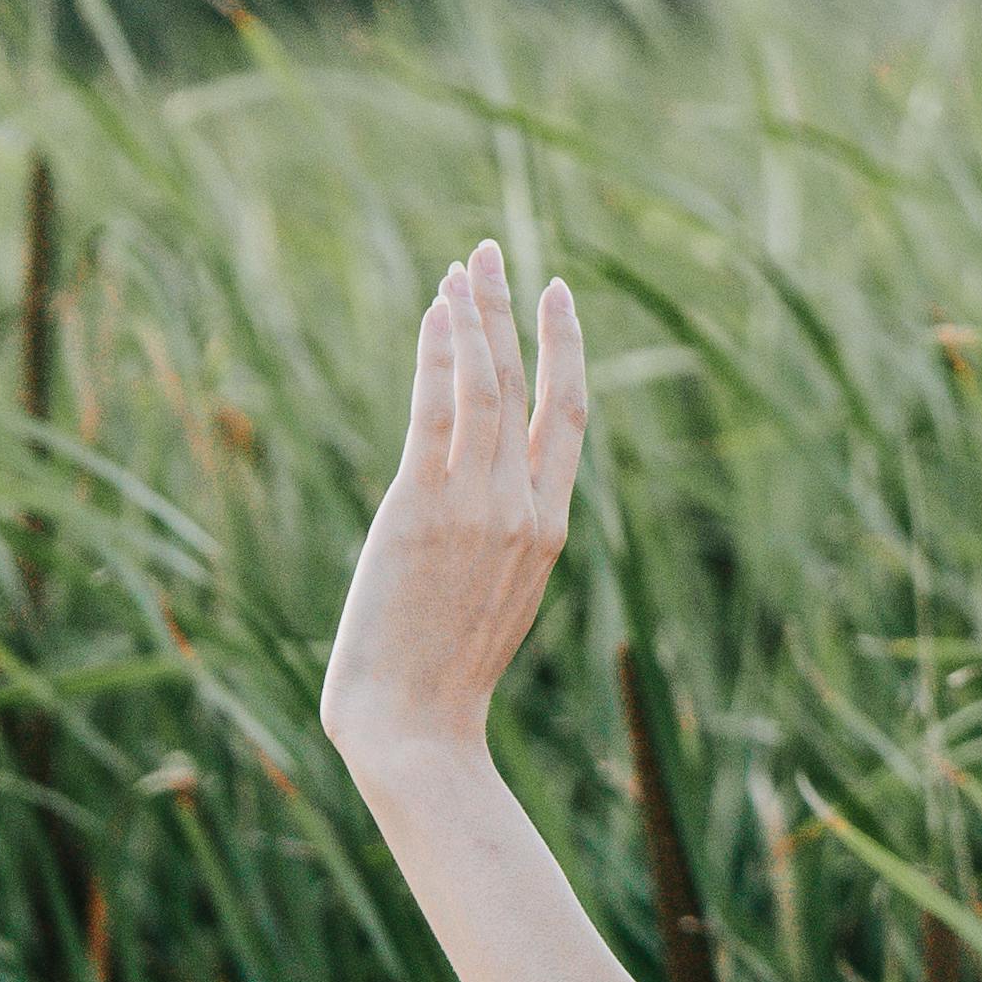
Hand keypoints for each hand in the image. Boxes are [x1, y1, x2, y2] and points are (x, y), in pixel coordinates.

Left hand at [321, 242, 588, 783]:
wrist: (416, 729)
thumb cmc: (439, 682)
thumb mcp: (488, 602)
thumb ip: (491, 545)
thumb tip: (470, 511)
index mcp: (547, 529)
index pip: (565, 415)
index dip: (564, 347)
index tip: (554, 294)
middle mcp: (522, 507)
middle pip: (524, 383)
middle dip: (509, 310)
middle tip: (493, 251)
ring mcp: (477, 507)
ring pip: (485, 385)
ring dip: (472, 316)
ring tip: (460, 264)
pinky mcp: (421, 509)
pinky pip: (437, 412)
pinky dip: (439, 356)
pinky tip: (434, 311)